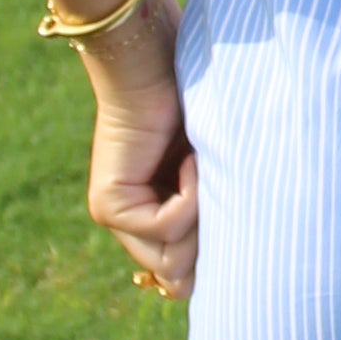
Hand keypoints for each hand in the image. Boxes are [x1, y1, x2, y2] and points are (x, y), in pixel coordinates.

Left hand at [87, 12, 197, 303]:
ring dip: (202, 216)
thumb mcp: (216, 175)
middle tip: (215, 189)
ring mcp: (115, 217)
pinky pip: (167, 227)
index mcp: (154, 218)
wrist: (157, 61)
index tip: (232, 215)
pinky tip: (190, 159)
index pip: (183, 278)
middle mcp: (130, 224)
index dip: (213, 259)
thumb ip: (214, 219)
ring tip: (202, 168)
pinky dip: (191, 194)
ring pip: (174, 260)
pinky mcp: (109, 205)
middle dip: (209, 242)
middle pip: (180, 278)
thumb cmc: (198, 104)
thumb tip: (226, 278)